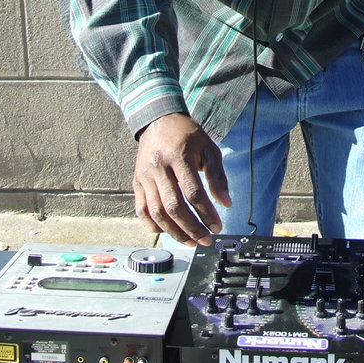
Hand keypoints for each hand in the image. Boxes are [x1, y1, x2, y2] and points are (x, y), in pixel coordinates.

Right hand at [132, 113, 230, 245]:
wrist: (158, 121)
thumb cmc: (187, 135)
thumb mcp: (209, 149)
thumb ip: (218, 176)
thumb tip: (226, 203)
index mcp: (179, 156)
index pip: (193, 192)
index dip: (207, 213)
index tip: (217, 226)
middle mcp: (159, 167)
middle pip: (174, 206)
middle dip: (192, 228)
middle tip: (206, 239)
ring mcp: (144, 177)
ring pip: (156, 212)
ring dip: (174, 231)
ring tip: (190, 241)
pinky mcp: (137, 183)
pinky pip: (142, 210)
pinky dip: (154, 225)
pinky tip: (169, 231)